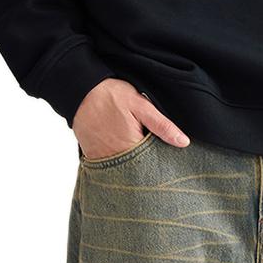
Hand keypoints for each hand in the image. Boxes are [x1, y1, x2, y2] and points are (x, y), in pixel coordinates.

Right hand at [73, 79, 190, 159]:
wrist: (78, 90)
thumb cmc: (110, 95)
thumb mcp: (141, 105)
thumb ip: (162, 125)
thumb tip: (183, 142)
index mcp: (131, 148)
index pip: (154, 166)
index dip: (163, 163)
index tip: (171, 162)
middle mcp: (115, 159)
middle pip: (139, 171)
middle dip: (149, 167)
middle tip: (156, 158)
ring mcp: (102, 160)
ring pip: (125, 170)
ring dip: (134, 166)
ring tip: (140, 155)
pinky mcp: (93, 157)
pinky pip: (110, 166)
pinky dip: (119, 163)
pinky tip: (125, 154)